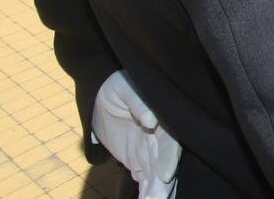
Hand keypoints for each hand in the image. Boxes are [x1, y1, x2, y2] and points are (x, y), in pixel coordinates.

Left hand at [93, 71, 180, 192]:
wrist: (102, 97)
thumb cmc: (118, 86)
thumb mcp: (126, 88)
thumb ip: (139, 102)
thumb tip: (151, 120)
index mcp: (164, 118)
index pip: (171, 140)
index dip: (169, 157)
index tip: (165, 173)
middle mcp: (160, 138)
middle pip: (166, 163)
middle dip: (165, 183)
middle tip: (159, 197)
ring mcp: (150, 152)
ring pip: (156, 176)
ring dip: (157, 191)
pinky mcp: (138, 162)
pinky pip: (143, 180)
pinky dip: (146, 192)